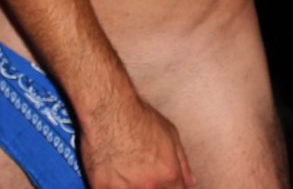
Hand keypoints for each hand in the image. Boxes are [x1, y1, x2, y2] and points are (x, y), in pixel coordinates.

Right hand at [81, 99, 195, 188]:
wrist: (110, 110)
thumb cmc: (140, 117)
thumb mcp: (171, 134)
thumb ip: (183, 163)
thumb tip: (190, 181)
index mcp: (168, 175)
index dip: (170, 185)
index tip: (162, 180)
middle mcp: (148, 186)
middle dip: (150, 185)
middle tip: (140, 169)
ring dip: (128, 185)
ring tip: (124, 167)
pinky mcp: (101, 186)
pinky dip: (109, 184)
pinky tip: (109, 170)